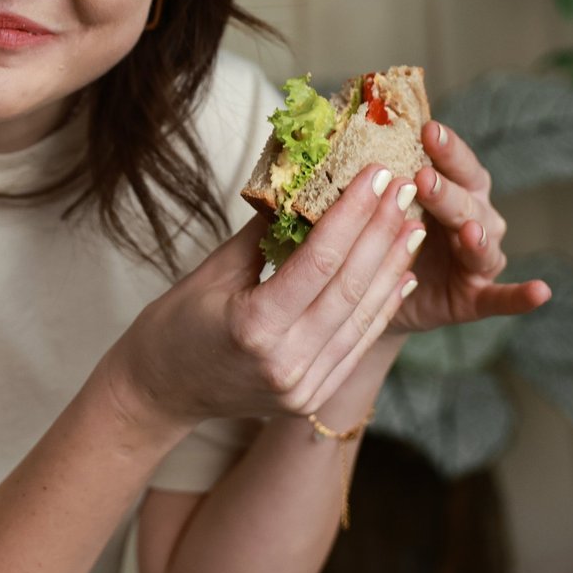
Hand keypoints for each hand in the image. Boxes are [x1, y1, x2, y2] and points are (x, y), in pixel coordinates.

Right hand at [111, 162, 424, 429]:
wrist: (160, 392)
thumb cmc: (176, 326)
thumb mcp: (212, 271)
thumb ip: (264, 233)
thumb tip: (307, 184)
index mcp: (253, 327)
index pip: (319, 261)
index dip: (353, 214)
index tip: (376, 175)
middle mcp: (285, 363)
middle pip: (348, 287)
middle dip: (381, 232)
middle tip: (403, 189)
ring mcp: (303, 387)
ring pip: (361, 318)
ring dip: (392, 267)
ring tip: (412, 224)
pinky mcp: (313, 396)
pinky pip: (357, 345)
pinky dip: (382, 307)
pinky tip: (402, 274)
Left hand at [386, 119, 551, 334]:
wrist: (377, 293)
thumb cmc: (385, 236)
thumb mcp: (383, 207)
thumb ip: (384, 183)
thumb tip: (362, 148)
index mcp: (455, 189)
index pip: (456, 164)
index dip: (446, 148)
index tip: (429, 130)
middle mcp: (476, 219)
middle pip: (466, 201)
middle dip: (446, 191)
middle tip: (423, 178)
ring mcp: (480, 259)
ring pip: (481, 244)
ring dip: (476, 236)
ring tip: (468, 231)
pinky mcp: (478, 296)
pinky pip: (503, 297)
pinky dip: (522, 296)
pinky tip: (541, 291)